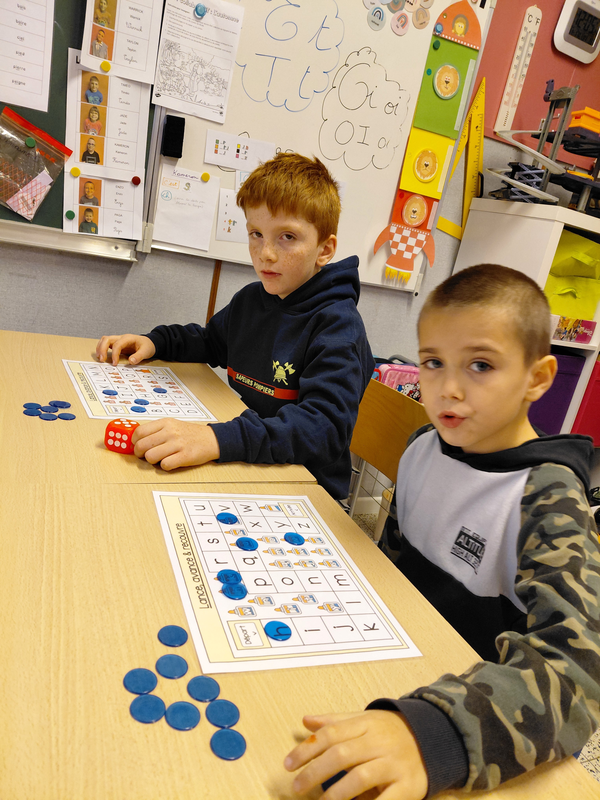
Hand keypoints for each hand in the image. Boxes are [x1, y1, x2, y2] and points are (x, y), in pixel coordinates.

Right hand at [95, 334, 155, 364]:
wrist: (150, 343)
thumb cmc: (148, 346)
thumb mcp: (146, 351)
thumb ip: (139, 356)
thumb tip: (131, 361)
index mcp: (128, 338)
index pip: (117, 344)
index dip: (114, 354)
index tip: (114, 363)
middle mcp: (121, 338)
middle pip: (107, 339)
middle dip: (102, 349)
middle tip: (102, 360)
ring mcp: (118, 340)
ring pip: (104, 340)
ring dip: (100, 348)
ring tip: (100, 358)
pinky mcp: (117, 344)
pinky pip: (106, 344)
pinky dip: (102, 349)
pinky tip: (102, 356)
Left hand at [132, 419, 219, 470]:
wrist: (211, 439)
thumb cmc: (189, 434)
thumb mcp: (172, 425)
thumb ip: (155, 430)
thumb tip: (136, 440)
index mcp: (165, 423)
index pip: (139, 432)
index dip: (135, 442)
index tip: (137, 445)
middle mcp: (170, 432)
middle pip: (142, 446)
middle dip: (140, 454)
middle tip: (145, 455)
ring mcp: (178, 444)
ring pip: (151, 457)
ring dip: (152, 461)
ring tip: (160, 458)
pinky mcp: (185, 456)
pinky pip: (165, 465)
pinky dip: (165, 466)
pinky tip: (170, 462)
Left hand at [284, 711, 427, 799]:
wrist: (432, 738)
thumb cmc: (390, 732)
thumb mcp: (364, 720)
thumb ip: (335, 722)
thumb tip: (306, 721)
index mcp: (366, 724)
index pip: (331, 734)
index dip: (307, 749)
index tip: (288, 764)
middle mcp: (379, 741)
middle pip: (342, 754)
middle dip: (315, 771)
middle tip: (296, 787)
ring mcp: (394, 763)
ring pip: (361, 777)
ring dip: (337, 793)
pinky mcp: (408, 785)